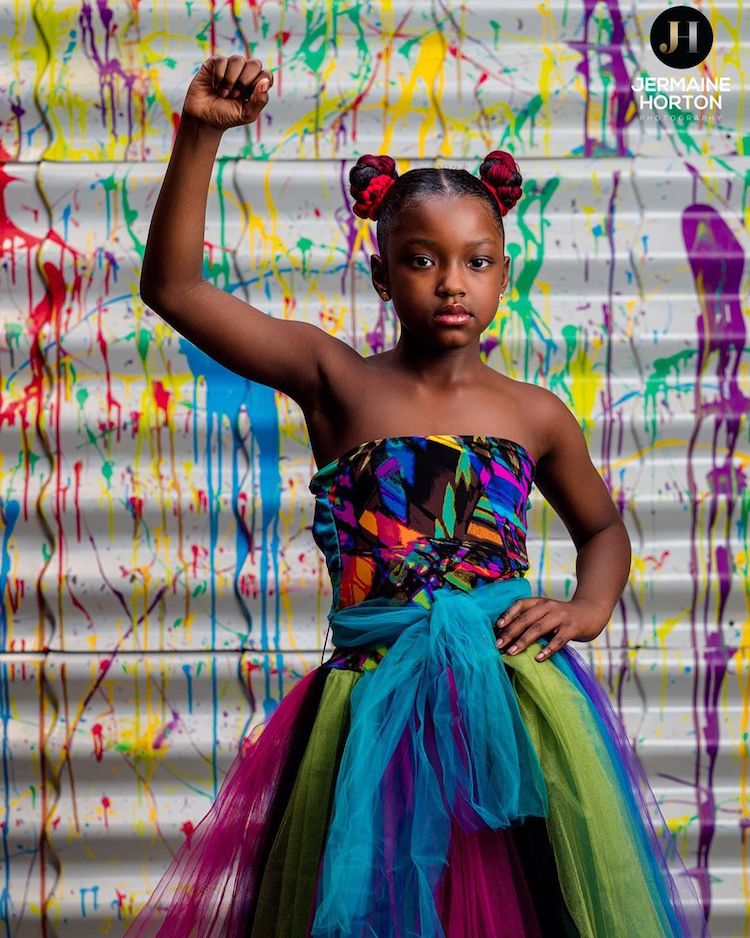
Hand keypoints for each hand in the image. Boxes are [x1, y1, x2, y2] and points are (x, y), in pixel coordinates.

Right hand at [182, 54, 273, 130]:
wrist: (203, 118)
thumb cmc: (225, 117)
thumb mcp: (246, 115)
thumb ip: (259, 101)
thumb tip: (265, 82)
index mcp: (255, 86)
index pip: (267, 75)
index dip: (259, 83)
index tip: (248, 96)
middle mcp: (244, 74)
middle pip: (255, 64)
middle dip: (245, 81)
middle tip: (235, 95)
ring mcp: (230, 67)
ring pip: (238, 60)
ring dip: (231, 80)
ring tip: (224, 93)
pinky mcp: (215, 63)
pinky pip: (221, 60)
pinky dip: (218, 76)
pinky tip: (215, 86)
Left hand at [493, 596, 607, 661]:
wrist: (592, 612)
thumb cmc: (563, 616)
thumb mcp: (547, 612)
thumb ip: (532, 620)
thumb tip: (508, 636)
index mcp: (540, 601)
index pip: (520, 604)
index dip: (508, 614)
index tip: (497, 626)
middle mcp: (549, 606)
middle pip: (526, 618)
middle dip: (510, 632)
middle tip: (498, 645)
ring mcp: (561, 616)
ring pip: (538, 628)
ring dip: (523, 641)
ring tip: (511, 652)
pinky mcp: (572, 627)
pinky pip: (558, 640)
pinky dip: (547, 649)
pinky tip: (538, 658)